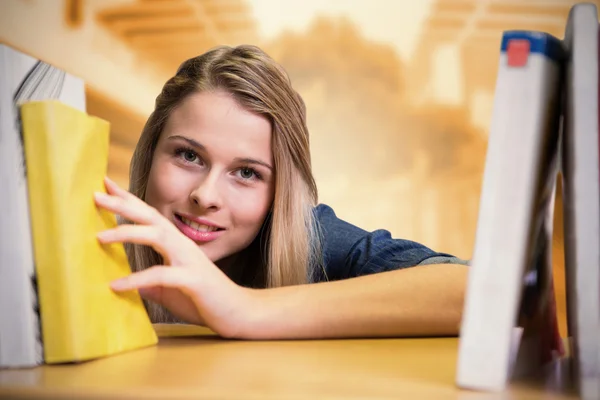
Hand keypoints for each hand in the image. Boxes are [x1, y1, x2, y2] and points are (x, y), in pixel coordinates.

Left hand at [94, 177, 251, 336]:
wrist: (238, 312)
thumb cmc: (205, 300)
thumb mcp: (170, 290)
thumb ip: (152, 285)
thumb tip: (129, 285)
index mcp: (176, 244)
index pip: (149, 216)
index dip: (128, 200)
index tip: (105, 186)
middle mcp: (182, 245)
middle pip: (150, 217)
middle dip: (123, 205)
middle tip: (96, 195)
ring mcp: (188, 260)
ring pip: (157, 236)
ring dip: (128, 233)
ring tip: (100, 237)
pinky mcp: (192, 279)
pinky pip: (161, 275)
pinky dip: (137, 279)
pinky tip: (116, 286)